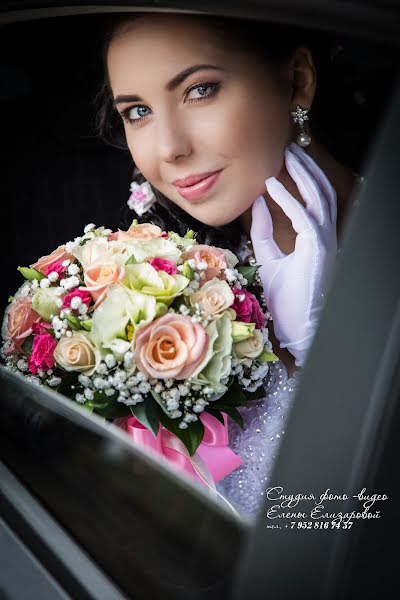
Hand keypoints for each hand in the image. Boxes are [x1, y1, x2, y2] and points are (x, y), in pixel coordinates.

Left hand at [250, 142, 336, 366]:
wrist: (298, 327)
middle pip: (323, 191)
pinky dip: (288, 198)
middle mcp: (326, 236)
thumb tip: (255, 203)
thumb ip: (263, 231)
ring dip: (304, 174)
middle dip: (308, 168)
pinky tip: (271, 186)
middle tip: (289, 148)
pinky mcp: (318, 248)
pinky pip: (303, 216)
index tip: (284, 163)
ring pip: (321, 197)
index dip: (302, 180)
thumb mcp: (268, 258)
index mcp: (318, 238)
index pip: (314, 201)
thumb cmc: (286, 299)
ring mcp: (325, 241)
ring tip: (287, 155)